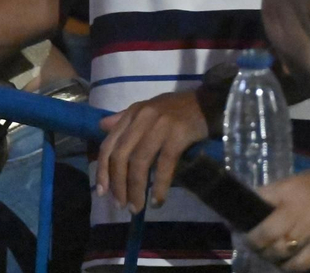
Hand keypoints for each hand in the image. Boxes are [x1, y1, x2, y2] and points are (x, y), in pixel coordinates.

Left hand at [96, 90, 208, 212]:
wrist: (207, 102)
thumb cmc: (177, 108)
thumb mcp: (147, 109)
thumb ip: (124, 119)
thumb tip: (102, 126)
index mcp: (132, 113)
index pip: (108, 145)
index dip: (103, 171)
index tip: (102, 193)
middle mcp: (142, 117)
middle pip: (121, 156)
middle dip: (118, 184)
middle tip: (121, 205)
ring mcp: (159, 125)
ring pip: (140, 162)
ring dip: (136, 190)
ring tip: (137, 208)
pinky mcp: (177, 134)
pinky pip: (164, 165)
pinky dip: (159, 186)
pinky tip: (157, 201)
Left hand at [248, 166, 309, 271]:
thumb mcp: (299, 180)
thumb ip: (279, 193)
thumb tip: (257, 205)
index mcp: (289, 190)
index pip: (258, 199)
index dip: (242, 210)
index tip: (235, 219)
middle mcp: (295, 212)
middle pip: (264, 233)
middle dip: (252, 240)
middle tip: (249, 241)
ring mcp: (308, 233)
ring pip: (278, 252)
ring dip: (266, 254)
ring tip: (263, 251)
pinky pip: (297, 265)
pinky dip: (286, 267)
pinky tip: (282, 263)